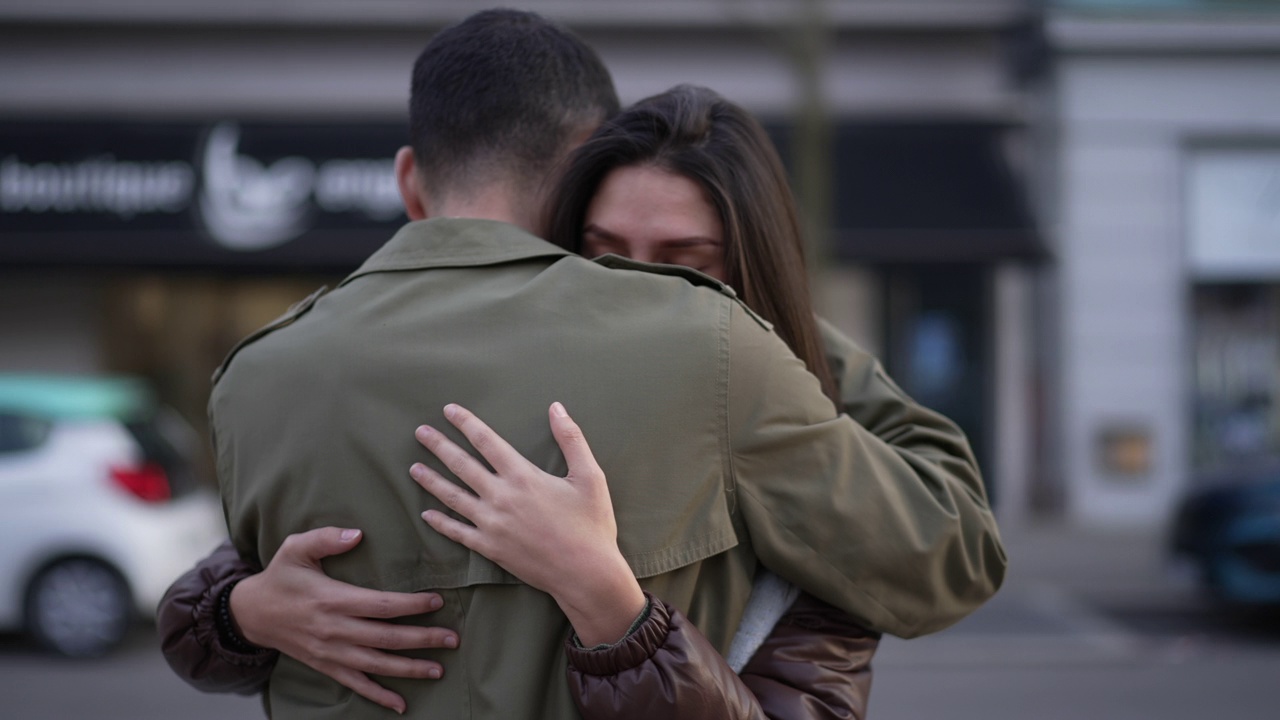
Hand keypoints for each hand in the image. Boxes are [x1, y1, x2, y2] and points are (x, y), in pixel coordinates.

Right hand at [229, 527, 458, 714]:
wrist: (252, 614)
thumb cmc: (280, 577)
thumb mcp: (295, 549)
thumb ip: (325, 538)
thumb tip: (357, 534)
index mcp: (332, 600)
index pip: (380, 605)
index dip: (411, 605)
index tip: (437, 601)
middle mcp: (334, 630)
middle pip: (386, 638)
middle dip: (422, 640)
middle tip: (452, 639)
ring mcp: (331, 653)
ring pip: (377, 665)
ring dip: (410, 669)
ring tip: (439, 669)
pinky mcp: (326, 666)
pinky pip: (356, 685)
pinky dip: (379, 696)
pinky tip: (401, 704)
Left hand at [411, 402, 645, 646]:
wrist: (585, 574)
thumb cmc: (592, 524)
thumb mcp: (590, 476)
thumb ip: (571, 438)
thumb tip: (556, 407)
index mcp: (523, 476)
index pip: (486, 440)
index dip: (465, 422)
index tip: (448, 410)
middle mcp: (501, 497)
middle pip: (461, 465)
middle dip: (439, 446)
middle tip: (420, 433)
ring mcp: (492, 524)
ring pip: (452, 497)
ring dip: (431, 481)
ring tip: (414, 468)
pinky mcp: (490, 548)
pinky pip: (457, 532)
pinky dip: (440, 522)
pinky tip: (426, 514)